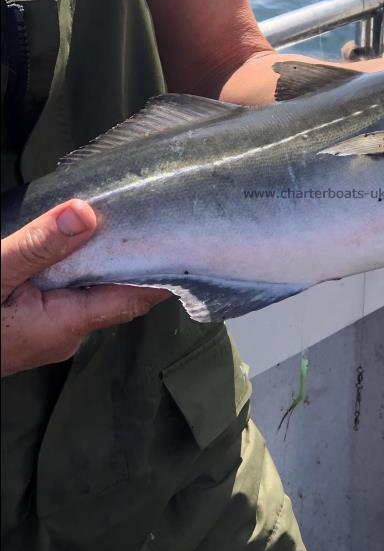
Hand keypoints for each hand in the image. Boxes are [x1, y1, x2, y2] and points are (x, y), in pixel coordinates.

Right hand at [1, 199, 167, 377]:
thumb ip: (37, 247)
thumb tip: (86, 215)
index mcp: (66, 324)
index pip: (135, 298)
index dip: (162, 272)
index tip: (187, 244)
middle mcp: (65, 336)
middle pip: (115, 293)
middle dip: (132, 259)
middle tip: (152, 221)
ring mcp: (47, 335)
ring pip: (89, 295)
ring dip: (100, 264)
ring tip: (117, 225)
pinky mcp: (31, 329)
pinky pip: (65, 298)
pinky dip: (75, 273)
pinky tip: (70, 249)